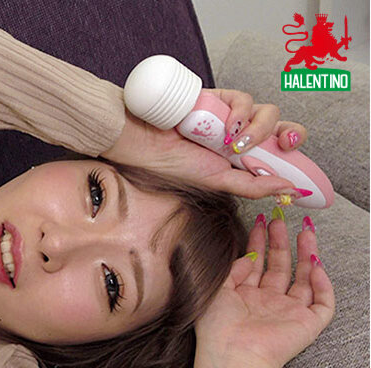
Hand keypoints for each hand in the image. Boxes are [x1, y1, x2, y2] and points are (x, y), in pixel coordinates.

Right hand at [102, 88, 307, 199]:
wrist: (150, 143)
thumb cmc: (177, 163)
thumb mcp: (219, 181)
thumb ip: (253, 186)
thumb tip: (288, 189)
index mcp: (245, 156)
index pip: (281, 150)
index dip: (294, 152)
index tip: (297, 164)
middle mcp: (243, 134)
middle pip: (283, 127)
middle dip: (290, 134)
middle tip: (283, 145)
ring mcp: (234, 115)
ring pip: (268, 112)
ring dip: (260, 129)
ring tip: (237, 144)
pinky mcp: (222, 97)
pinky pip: (245, 99)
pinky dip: (242, 114)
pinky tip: (228, 128)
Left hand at [192, 211, 334, 367]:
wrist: (232, 355)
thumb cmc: (216, 327)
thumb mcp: (216, 290)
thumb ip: (232, 269)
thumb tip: (247, 256)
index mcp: (244, 297)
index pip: (256, 264)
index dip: (259, 242)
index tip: (261, 220)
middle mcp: (267, 304)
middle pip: (280, 267)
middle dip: (281, 241)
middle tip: (281, 218)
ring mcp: (288, 313)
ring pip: (305, 279)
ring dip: (306, 254)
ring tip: (305, 230)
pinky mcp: (308, 325)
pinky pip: (323, 302)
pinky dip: (324, 283)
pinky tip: (316, 263)